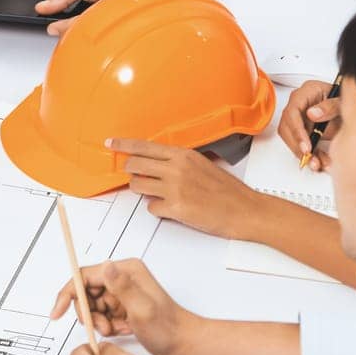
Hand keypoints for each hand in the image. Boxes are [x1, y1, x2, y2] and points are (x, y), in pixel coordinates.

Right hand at [50, 258, 195, 354]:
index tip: (58, 310)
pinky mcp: (122, 303)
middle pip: (87, 291)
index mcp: (125, 270)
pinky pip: (102, 313)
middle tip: (102, 327)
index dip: (69, 293)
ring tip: (115, 330)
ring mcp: (122, 290)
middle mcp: (122, 277)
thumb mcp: (143, 309)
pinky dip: (108, 325)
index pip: (85, 276)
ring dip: (99, 321)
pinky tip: (122, 330)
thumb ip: (123, 286)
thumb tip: (106, 266)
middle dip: (89, 312)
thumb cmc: (168, 327)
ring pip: (93, 304)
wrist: (182, 342)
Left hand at [110, 139, 261, 238]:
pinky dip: (158, 210)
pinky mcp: (176, 209)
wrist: (245, 210)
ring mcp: (175, 188)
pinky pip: (151, 208)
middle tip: (138, 177)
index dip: (123, 145)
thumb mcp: (202, 164)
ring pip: (137, 187)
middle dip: (131, 172)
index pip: (144, 146)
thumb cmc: (227, 190)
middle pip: (134, 165)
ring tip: (159, 194)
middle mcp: (176, 169)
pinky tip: (173, 209)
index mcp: (183, 155)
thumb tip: (156, 163)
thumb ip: (178, 162)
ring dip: (143, 191)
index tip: (110, 144)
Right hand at [277, 80, 338, 170]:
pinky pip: (301, 144)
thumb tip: (311, 114)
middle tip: (309, 158)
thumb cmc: (346, 101)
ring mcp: (300, 117)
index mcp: (305, 92)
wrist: (353, 108)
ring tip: (316, 164)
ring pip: (291, 138)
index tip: (306, 146)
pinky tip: (319, 162)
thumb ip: (330, 106)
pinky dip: (309, 155)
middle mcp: (299, 104)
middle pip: (287, 127)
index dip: (297, 131)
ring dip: (302, 153)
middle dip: (297, 146)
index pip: (292, 112)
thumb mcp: (342, 102)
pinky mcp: (304, 129)